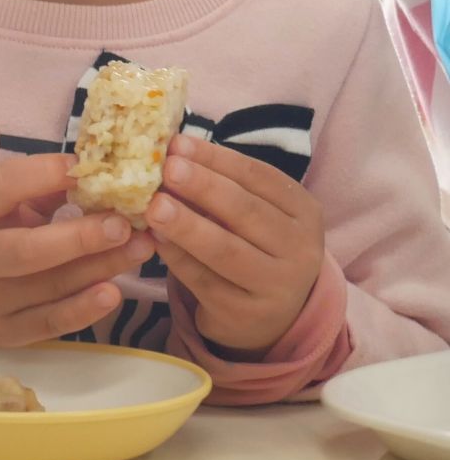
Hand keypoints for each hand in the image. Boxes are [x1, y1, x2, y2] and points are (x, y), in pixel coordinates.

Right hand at [0, 152, 155, 346]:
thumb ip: (40, 186)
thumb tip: (99, 172)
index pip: (3, 187)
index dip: (44, 174)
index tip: (85, 166)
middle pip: (28, 249)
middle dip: (81, 237)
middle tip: (125, 223)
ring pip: (49, 287)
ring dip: (100, 268)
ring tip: (140, 248)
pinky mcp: (5, 333)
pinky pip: (50, 324)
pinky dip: (83, 310)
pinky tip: (114, 292)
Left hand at [145, 135, 324, 354]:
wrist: (271, 316)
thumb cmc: (256, 245)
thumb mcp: (255, 211)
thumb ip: (224, 184)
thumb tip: (175, 151)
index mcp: (303, 211)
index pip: (259, 176)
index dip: (217, 158)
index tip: (179, 144)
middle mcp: (300, 249)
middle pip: (245, 211)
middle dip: (203, 187)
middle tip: (168, 169)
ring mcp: (276, 287)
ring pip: (226, 250)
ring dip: (187, 225)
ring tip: (154, 206)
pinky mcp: (246, 315)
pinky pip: (205, 281)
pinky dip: (178, 258)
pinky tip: (156, 240)